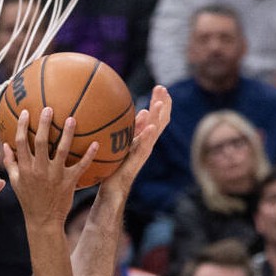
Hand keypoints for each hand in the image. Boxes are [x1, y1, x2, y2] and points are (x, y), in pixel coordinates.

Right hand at [0, 107, 96, 227]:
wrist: (43, 220)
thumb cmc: (29, 200)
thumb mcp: (16, 182)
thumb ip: (11, 163)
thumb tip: (5, 145)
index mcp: (25, 168)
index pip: (21, 143)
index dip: (23, 126)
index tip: (26, 112)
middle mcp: (39, 169)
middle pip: (41, 142)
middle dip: (44, 123)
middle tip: (49, 108)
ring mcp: (55, 175)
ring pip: (62, 150)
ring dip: (68, 134)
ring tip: (72, 119)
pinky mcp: (69, 182)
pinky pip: (81, 166)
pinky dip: (89, 155)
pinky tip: (96, 144)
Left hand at [98, 85, 172, 200]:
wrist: (112, 188)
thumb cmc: (114, 166)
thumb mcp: (121, 143)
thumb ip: (130, 129)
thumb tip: (139, 111)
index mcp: (145, 137)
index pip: (156, 117)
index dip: (161, 103)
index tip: (161, 88)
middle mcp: (147, 143)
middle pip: (160, 120)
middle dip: (163, 104)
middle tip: (162, 88)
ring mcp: (144, 151)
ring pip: (155, 130)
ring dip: (158, 116)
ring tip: (160, 102)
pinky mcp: (137, 160)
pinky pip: (144, 146)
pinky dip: (149, 136)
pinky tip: (151, 127)